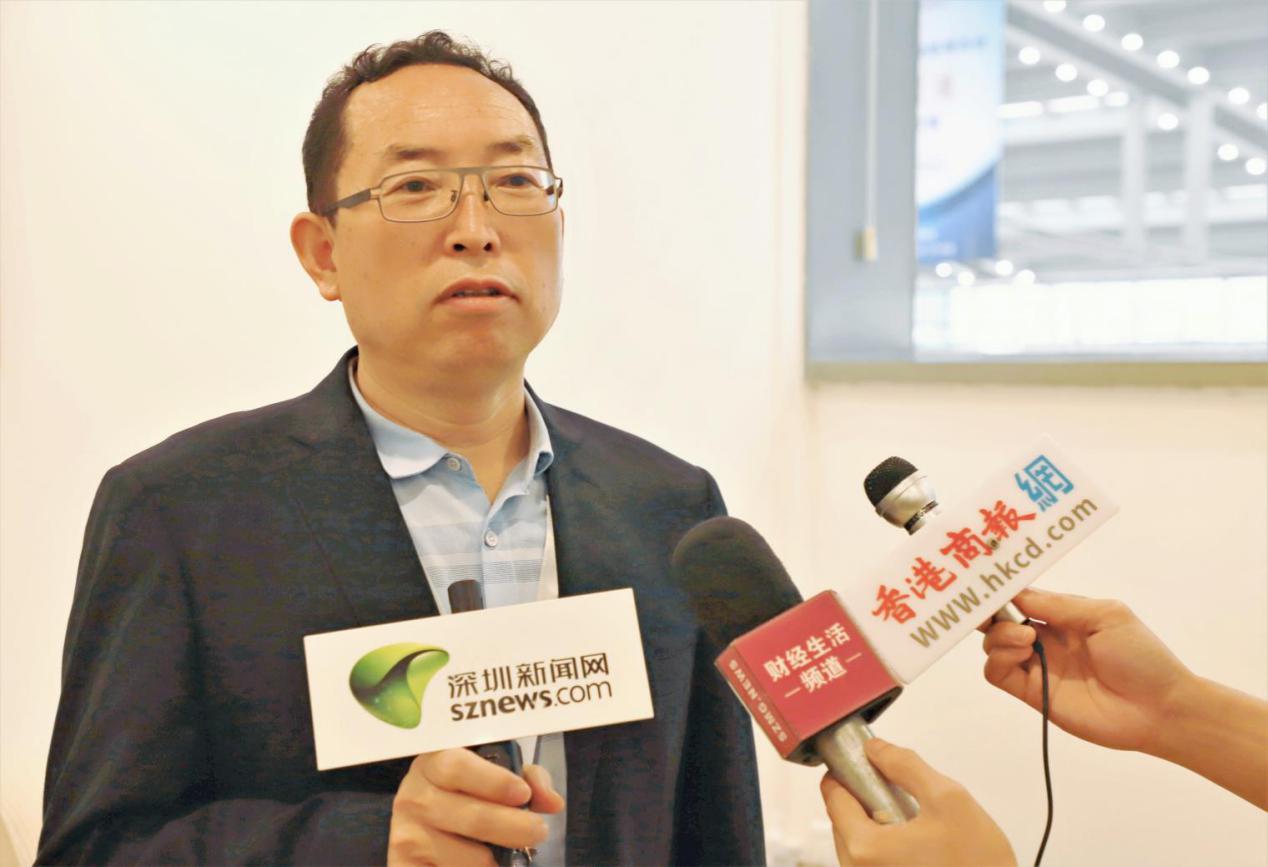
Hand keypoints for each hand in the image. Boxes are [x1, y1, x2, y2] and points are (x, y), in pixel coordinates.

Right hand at [387, 747, 564, 866]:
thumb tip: (553, 802)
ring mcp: (406, 836)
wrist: (426, 822)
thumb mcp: (495, 774)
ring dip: (495, 861)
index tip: (522, 794)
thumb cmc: (467, 792)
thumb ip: (527, 779)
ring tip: (504, 854)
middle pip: (469, 816)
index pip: (457, 767)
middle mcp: (412, 797)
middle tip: (538, 831)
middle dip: (511, 827)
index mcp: (433, 763)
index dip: (494, 782)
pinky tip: (486, 865)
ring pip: (466, 858)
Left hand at [819, 738, 1015, 866]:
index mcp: (866, 847)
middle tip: (896, 791)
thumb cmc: (980, 865)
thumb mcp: (948, 799)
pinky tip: (916, 843)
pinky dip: (885, 845)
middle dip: (865, 799)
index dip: (847, 772)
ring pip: (857, 841)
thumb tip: (876, 749)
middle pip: (842, 820)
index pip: (833, 796)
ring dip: (876, 823)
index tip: (865, 762)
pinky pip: (872, 861)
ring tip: (913, 820)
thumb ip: (905, 766)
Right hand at [982, 588, 1193, 753]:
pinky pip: (997, 673)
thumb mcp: (1106, 615)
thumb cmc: (1141, 656)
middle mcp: (1045, 639)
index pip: (1021, 597)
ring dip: (999, 635)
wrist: (1159, 709)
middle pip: (1000, 620)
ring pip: (994, 644)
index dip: (1003, 589)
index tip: (986, 580)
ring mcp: (1038, 666)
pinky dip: (999, 659)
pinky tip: (1023, 653)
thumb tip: (1016, 594)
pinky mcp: (1032, 694)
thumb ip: (1059, 605)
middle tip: (985, 607)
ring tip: (1026, 638)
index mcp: (1063, 616)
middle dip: (988, 610)